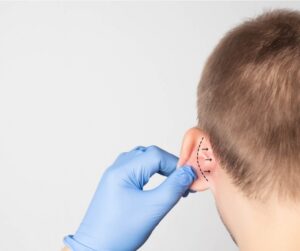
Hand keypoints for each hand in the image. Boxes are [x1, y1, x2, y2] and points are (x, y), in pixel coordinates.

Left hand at [64, 145, 196, 250]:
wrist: (95, 248)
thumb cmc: (119, 232)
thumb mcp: (152, 210)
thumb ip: (173, 188)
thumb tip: (188, 173)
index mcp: (122, 171)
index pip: (156, 155)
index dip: (175, 164)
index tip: (189, 179)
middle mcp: (116, 168)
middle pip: (149, 154)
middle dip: (169, 165)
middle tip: (182, 181)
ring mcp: (114, 175)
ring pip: (142, 159)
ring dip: (160, 166)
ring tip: (172, 182)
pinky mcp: (115, 183)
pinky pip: (135, 167)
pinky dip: (150, 171)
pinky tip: (157, 182)